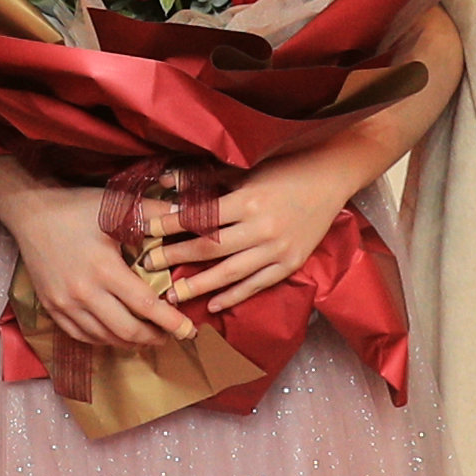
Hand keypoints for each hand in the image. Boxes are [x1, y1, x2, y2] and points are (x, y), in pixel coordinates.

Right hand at [0, 176, 201, 352]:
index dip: (170, 322)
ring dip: (129, 341)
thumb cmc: (76, 207)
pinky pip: (81, 335)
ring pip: (103, 337)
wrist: (30, 212)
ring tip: (146, 336)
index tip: (189, 330)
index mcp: (104, 268)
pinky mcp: (52, 307)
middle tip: (170, 336)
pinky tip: (115, 334)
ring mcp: (64, 303)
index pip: (145, 305)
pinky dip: (103, 339)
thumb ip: (155, 213)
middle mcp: (83, 292)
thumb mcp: (116, 206)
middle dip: (152, 338)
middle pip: (126, 330)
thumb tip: (189, 215)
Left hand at [151, 148, 373, 312]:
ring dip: (199, 286)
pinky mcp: (291, 263)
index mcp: (248, 201)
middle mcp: (261, 229)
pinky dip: (234, 296)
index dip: (170, 225)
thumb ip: (208, 181)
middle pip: (210, 249)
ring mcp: (278, 250)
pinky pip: (257, 285)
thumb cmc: (285, 169)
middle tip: (148, 266)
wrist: (330, 178)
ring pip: (230, 273)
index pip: (200, 218)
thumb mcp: (245, 170)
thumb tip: (166, 181)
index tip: (145, 231)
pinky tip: (213, 305)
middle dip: (176, 257)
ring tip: (173, 296)